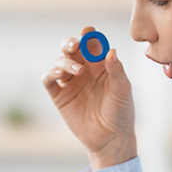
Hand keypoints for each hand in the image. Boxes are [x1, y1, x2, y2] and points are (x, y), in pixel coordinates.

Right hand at [42, 26, 136, 169]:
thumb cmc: (121, 113)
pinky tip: (60, 74)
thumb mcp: (122, 90)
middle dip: (70, 43)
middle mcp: (84, 71)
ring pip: (60, 62)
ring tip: (77, 71)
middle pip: (71, 49)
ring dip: (65, 61)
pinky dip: (51, 73)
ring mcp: (71, 83)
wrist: (111, 139)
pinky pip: (49, 80)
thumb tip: (111, 51)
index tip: (88, 32)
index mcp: (100, 65)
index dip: (89, 36)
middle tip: (75, 46)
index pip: (92, 44)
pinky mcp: (60, 97)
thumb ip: (117, 70)